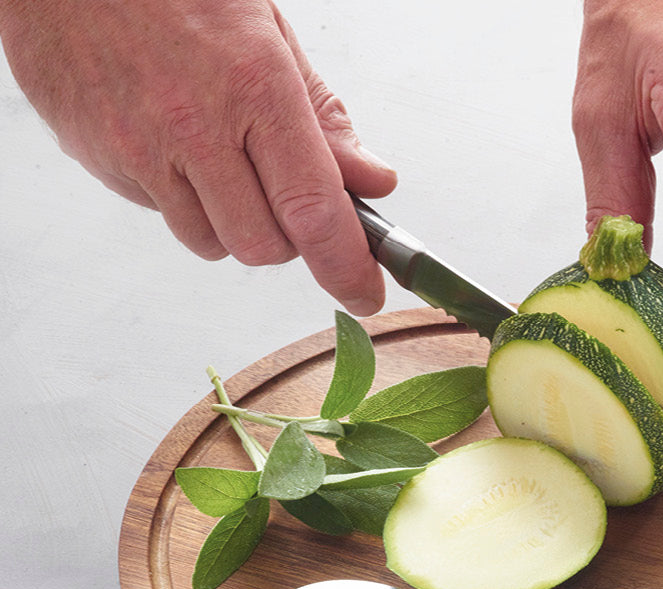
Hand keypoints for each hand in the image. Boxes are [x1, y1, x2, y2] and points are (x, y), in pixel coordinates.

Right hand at [0, 0, 394, 313]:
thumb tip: (372, 182)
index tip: (365, 295)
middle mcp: (197, 124)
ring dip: (229, 223)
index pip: (314, 210)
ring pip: (210, 242)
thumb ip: (322, 116)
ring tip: (218, 156)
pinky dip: (180, 199)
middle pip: (262, 246)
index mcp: (255, 85)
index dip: (346, 267)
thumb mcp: (267, 30)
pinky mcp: (100, 156)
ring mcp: (142, 144)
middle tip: (281, 198)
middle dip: (283, 241)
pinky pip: (161, 214)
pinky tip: (170, 142)